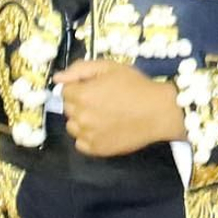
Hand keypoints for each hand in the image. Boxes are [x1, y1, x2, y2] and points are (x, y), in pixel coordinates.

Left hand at [55, 59, 184, 157]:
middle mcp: (81, 117)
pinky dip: (88, 136)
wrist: (159, 111)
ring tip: (103, 115)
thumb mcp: (109, 67)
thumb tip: (57, 78)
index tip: (95, 87)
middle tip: (102, 100)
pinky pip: (81, 143)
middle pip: (68, 108)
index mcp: (82, 95)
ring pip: (73, 126)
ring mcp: (89, 135)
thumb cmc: (136, 86)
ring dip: (82, 120)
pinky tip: (103, 128)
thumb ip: (80, 70)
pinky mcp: (97, 149)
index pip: (65, 91)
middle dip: (80, 102)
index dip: (79, 87)